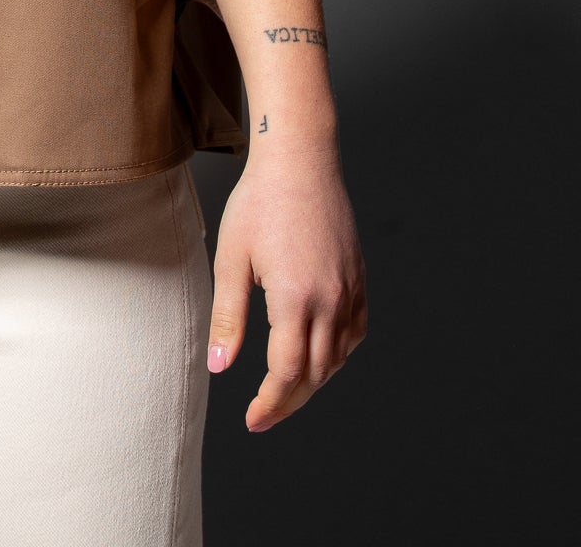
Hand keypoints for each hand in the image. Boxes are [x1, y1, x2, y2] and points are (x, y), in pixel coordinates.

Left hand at [205, 135, 366, 430]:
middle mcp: (330, 300)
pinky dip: (338, 354)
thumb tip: (221, 368)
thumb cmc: (259, 203)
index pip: (287, 373)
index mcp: (295, 298)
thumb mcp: (231, 258)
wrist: (300, 161)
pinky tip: (319, 355)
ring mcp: (350, 290)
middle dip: (289, 401)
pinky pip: (355, 333)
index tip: (253, 420)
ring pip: (338, 358)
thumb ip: (228, 317)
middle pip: (315, 374)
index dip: (270, 404)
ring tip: (285, 389)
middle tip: (263, 414)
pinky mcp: (359, 279)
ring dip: (313, 380)